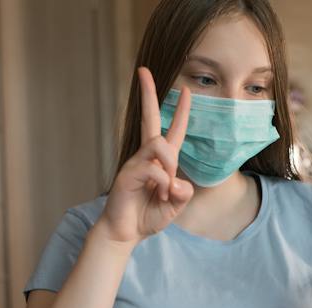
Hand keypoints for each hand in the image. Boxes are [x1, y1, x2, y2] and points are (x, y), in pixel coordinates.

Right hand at [97, 67, 193, 242]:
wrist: (125, 233)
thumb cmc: (148, 217)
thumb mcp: (175, 206)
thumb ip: (183, 193)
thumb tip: (176, 181)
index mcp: (161, 162)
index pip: (172, 131)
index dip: (180, 111)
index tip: (185, 90)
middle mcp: (147, 157)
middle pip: (148, 118)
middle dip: (148, 94)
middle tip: (144, 70)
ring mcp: (135, 163)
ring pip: (160, 145)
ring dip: (170, 166)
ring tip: (165, 191)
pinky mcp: (127, 174)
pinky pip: (154, 169)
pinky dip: (162, 184)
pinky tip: (158, 196)